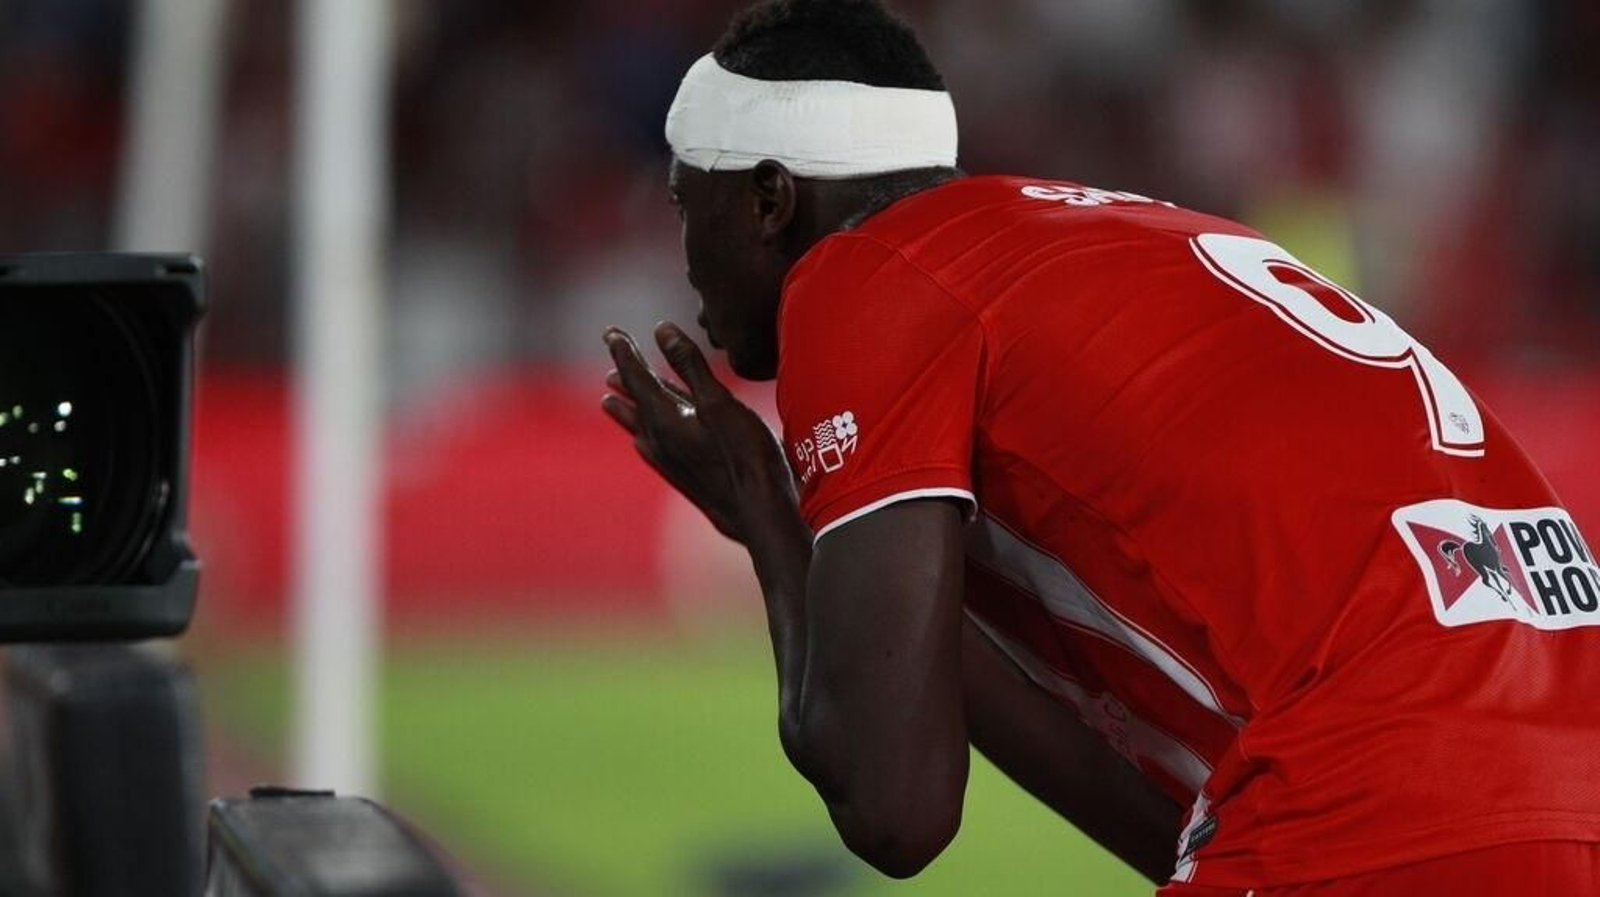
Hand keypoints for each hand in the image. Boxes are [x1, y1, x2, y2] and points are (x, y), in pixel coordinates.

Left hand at [601, 322, 796, 543]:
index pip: (636, 376)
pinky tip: (640, 441)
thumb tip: (661, 330)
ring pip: (638, 426)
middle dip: (623, 374)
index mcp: (664, 418)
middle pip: (633, 399)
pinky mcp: (681, 477)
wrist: (757, 516)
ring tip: (608, 399)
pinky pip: (650, 447)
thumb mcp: (719, 402)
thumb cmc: (744, 456)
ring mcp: (668, 461)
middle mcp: (658, 440)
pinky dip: (640, 433)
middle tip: (612, 356)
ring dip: (626, 407)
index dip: (625, 352)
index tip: (611, 332)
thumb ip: (690, 366)